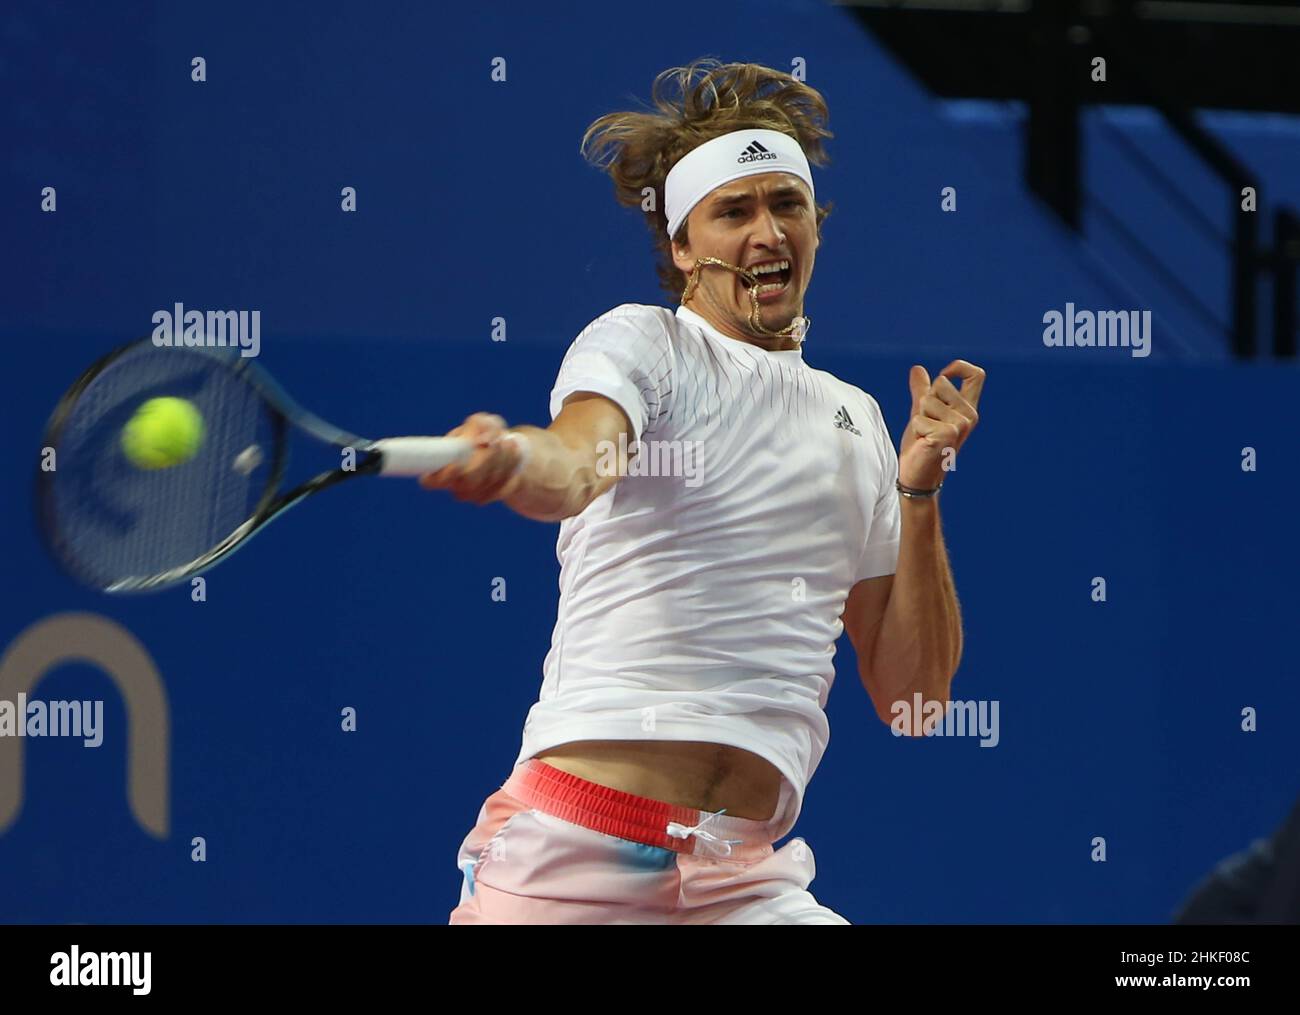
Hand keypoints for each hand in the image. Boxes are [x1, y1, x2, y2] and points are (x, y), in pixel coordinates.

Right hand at [418, 412, 523, 504]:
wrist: (500, 447)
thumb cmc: (481, 433)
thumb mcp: (481, 422)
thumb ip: (480, 424)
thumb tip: (484, 441)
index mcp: (440, 467)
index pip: (431, 481)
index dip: (444, 476)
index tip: (458, 463)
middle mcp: (455, 485)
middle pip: (469, 483)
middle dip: (485, 461)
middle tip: (494, 441)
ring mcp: (473, 494)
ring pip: (489, 483)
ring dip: (501, 459)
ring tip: (506, 440)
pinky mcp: (492, 495)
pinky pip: (504, 486)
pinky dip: (511, 465)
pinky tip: (514, 450)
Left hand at [897, 360, 984, 490]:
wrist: (918, 477)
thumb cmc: (921, 445)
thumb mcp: (922, 413)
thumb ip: (922, 391)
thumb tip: (918, 368)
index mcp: (967, 408)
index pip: (976, 375)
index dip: (959, 367)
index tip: (944, 374)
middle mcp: (969, 416)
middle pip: (941, 383)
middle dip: (924, 401)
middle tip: (926, 425)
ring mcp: (960, 426)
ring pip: (927, 400)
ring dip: (918, 417)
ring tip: (924, 435)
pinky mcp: (946, 435)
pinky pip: (918, 418)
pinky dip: (915, 429)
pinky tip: (923, 443)